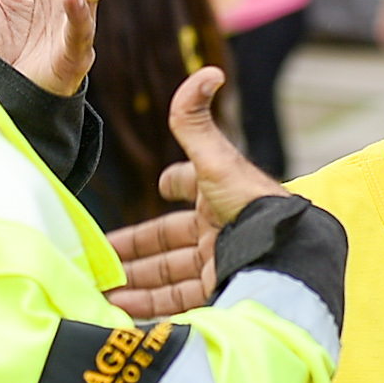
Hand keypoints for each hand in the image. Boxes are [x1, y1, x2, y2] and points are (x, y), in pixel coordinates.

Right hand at [102, 67, 285, 316]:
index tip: (160, 188)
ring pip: (169, 274)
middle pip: (169, 241)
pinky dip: (149, 307)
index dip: (174, 184)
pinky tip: (121, 311)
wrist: (282, 253)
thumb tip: (207, 71)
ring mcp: (220, 262)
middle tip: (101, 261)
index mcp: (218, 195)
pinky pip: (178, 301)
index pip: (189, 186)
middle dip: (135, 251)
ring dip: (135, 282)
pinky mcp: (219, 291)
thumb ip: (194, 119)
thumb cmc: (250, 201)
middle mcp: (220, 229)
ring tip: (101, 291)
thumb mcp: (213, 158)